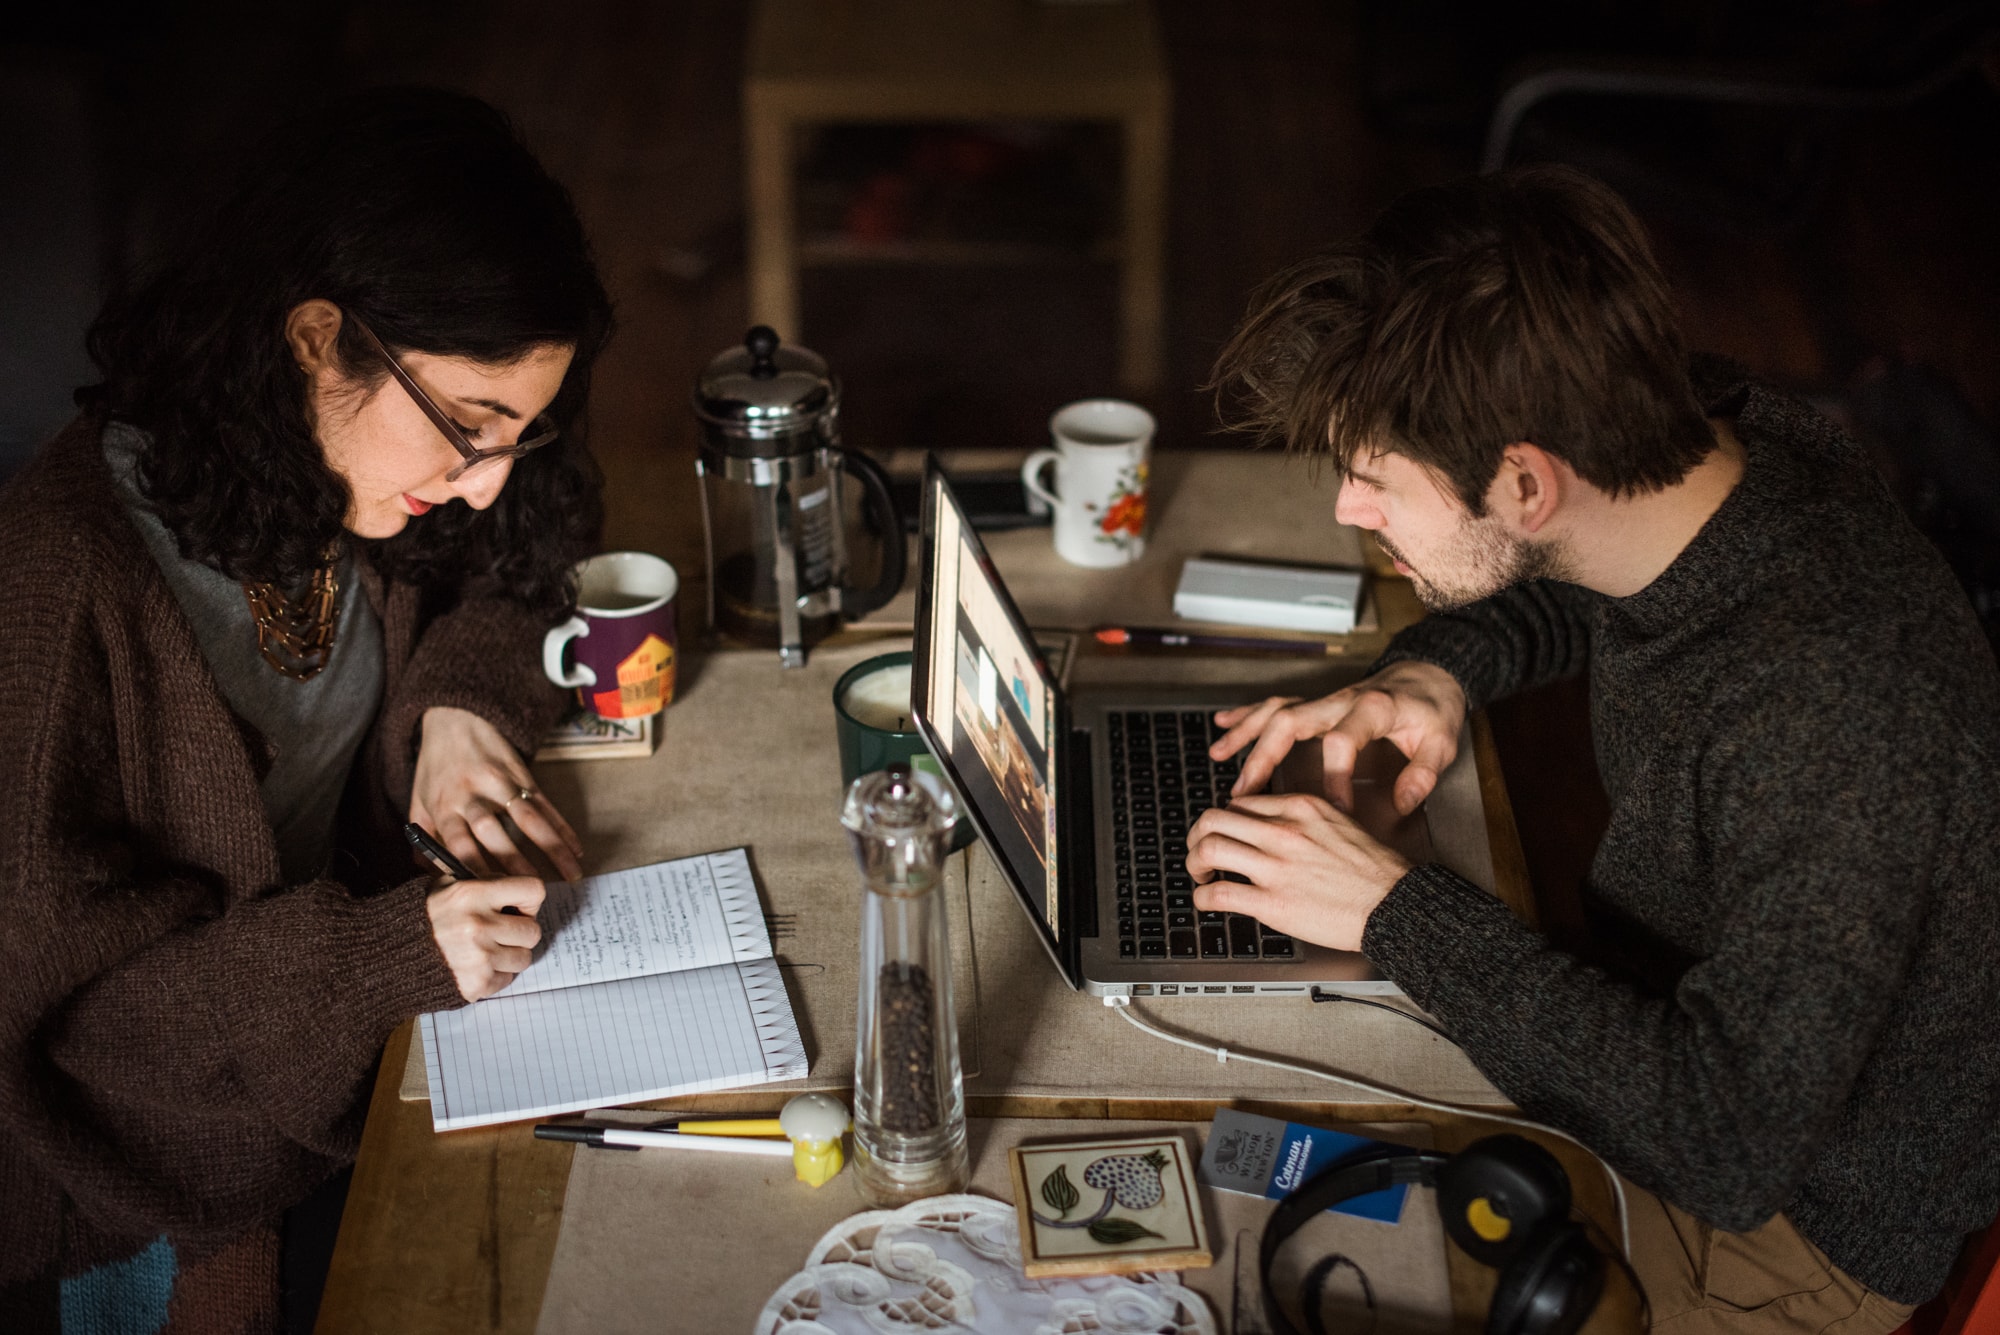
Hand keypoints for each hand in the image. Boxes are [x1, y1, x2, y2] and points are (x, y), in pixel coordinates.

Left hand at [410, 706, 584, 881]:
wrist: (455, 718)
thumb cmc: (435, 767)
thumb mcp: (418, 801)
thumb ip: (424, 840)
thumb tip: (430, 878)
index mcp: (445, 805)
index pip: (459, 843)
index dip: (473, 868)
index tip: (488, 893)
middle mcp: (474, 795)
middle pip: (496, 833)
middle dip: (515, 864)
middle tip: (531, 892)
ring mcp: (502, 784)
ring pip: (530, 820)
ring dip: (553, 848)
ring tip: (571, 875)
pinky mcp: (523, 776)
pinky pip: (547, 805)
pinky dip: (563, 827)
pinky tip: (576, 848)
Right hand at [425, 875, 545, 1000]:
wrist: (386, 958)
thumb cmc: (419, 920)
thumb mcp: (445, 887)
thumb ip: (484, 886)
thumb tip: (518, 895)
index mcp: (472, 894)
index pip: (533, 890)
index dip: (528, 899)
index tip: (517, 906)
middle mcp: (479, 925)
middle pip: (532, 930)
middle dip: (519, 932)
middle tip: (499, 933)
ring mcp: (479, 958)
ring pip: (524, 957)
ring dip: (509, 955)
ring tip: (484, 950)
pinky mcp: (477, 984)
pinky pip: (507, 979)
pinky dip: (495, 975)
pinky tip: (474, 966)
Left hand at [1185, 793, 1410, 951]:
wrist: (1394, 904)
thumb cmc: (1374, 870)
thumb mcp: (1339, 821)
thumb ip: (1303, 819)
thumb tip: (1270, 822)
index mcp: (1300, 807)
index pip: (1241, 802)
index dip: (1225, 820)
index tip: (1225, 834)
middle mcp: (1284, 831)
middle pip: (1212, 818)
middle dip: (1196, 836)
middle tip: (1199, 851)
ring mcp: (1276, 866)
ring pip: (1207, 849)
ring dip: (1193, 864)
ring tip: (1200, 875)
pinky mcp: (1273, 903)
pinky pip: (1218, 894)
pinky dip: (1202, 898)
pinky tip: (1208, 902)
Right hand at [1209, 660, 1467, 814]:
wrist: (1431, 673)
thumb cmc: (1435, 709)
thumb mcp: (1443, 742)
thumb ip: (1423, 773)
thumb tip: (1403, 803)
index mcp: (1372, 708)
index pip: (1342, 741)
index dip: (1335, 778)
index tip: (1334, 811)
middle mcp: (1341, 700)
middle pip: (1290, 720)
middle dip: (1262, 756)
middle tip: (1243, 793)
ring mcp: (1326, 700)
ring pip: (1276, 710)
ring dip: (1245, 732)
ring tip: (1218, 756)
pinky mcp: (1320, 703)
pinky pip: (1277, 705)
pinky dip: (1248, 714)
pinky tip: (1223, 725)